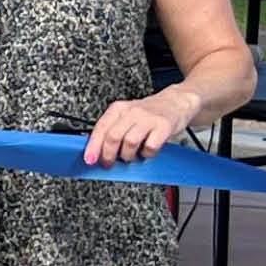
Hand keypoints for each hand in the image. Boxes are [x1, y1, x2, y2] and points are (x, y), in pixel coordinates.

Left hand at [86, 85, 201, 166]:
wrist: (176, 102)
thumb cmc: (148, 113)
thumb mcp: (126, 116)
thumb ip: (112, 130)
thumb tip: (96, 150)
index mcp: (118, 109)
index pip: (101, 128)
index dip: (93, 146)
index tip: (89, 159)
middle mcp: (132, 111)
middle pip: (113, 136)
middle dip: (108, 155)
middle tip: (109, 163)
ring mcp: (148, 118)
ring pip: (129, 143)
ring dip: (127, 156)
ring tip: (130, 156)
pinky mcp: (163, 127)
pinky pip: (150, 147)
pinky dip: (146, 154)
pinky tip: (146, 151)